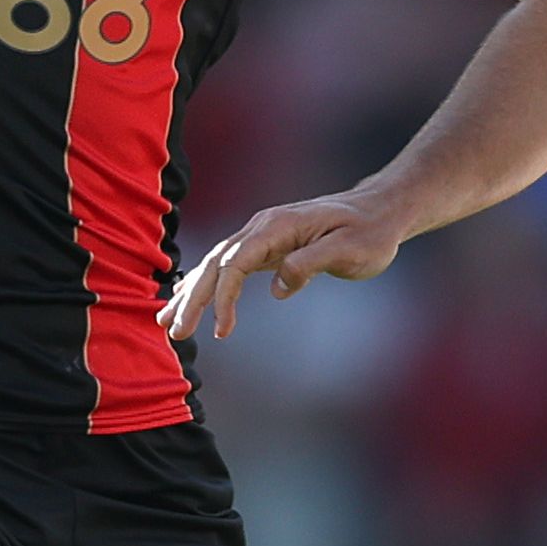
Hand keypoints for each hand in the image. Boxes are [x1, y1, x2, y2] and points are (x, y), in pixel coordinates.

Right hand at [161, 191, 411, 340]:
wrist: (380, 212)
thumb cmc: (369, 232)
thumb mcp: (348, 249)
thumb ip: (311, 264)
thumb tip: (277, 287)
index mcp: (277, 226)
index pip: (235, 264)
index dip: (223, 298)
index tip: (221, 332)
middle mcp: (263, 227)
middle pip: (216, 263)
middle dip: (193, 299)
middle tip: (174, 333)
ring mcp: (263, 235)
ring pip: (216, 264)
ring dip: (192, 292)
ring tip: (167, 321)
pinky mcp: (269, 245)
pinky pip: (229, 265)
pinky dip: (207, 283)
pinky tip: (188, 297)